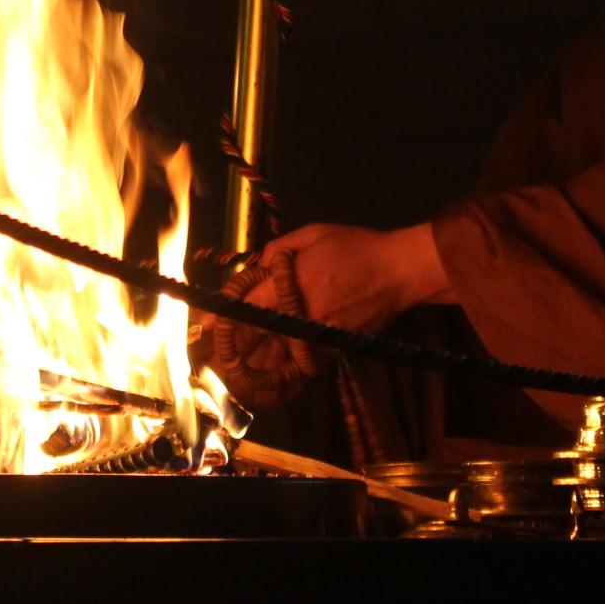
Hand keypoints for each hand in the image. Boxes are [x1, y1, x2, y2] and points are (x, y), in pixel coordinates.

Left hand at [201, 224, 450, 410]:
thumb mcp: (313, 234)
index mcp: (294, 285)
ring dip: (257, 363)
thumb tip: (256, 271)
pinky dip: (286, 368)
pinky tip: (272, 369)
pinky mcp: (334, 348)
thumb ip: (277, 251)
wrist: (399, 272)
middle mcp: (303, 316)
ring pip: (279, 356)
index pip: (249, 308)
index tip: (206, 327)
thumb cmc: (355, 247)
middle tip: (215, 353)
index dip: (225, 318)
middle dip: (237, 346)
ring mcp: (319, 336)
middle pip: (260, 338)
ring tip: (237, 368)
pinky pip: (302, 361)